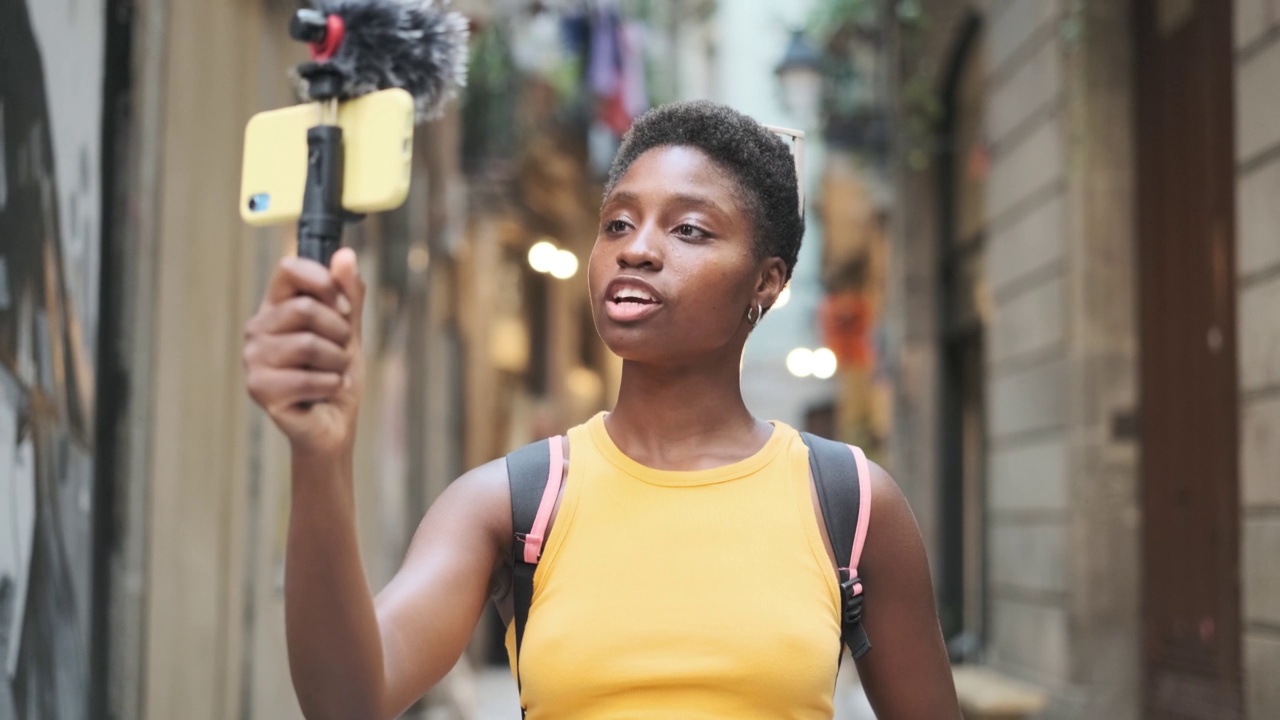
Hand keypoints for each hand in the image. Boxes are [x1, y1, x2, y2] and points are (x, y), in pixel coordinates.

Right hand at [243, 248, 365, 456]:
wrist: (335, 423)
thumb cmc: (336, 376)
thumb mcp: (349, 330)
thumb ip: (348, 294)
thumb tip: (345, 255)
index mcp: (276, 308)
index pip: (289, 268)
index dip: (323, 281)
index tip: (343, 306)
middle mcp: (258, 330)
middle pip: (304, 307)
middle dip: (339, 332)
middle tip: (342, 351)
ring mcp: (255, 360)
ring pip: (308, 344)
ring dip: (337, 362)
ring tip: (334, 374)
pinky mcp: (260, 389)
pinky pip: (307, 377)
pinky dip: (331, 385)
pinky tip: (328, 391)